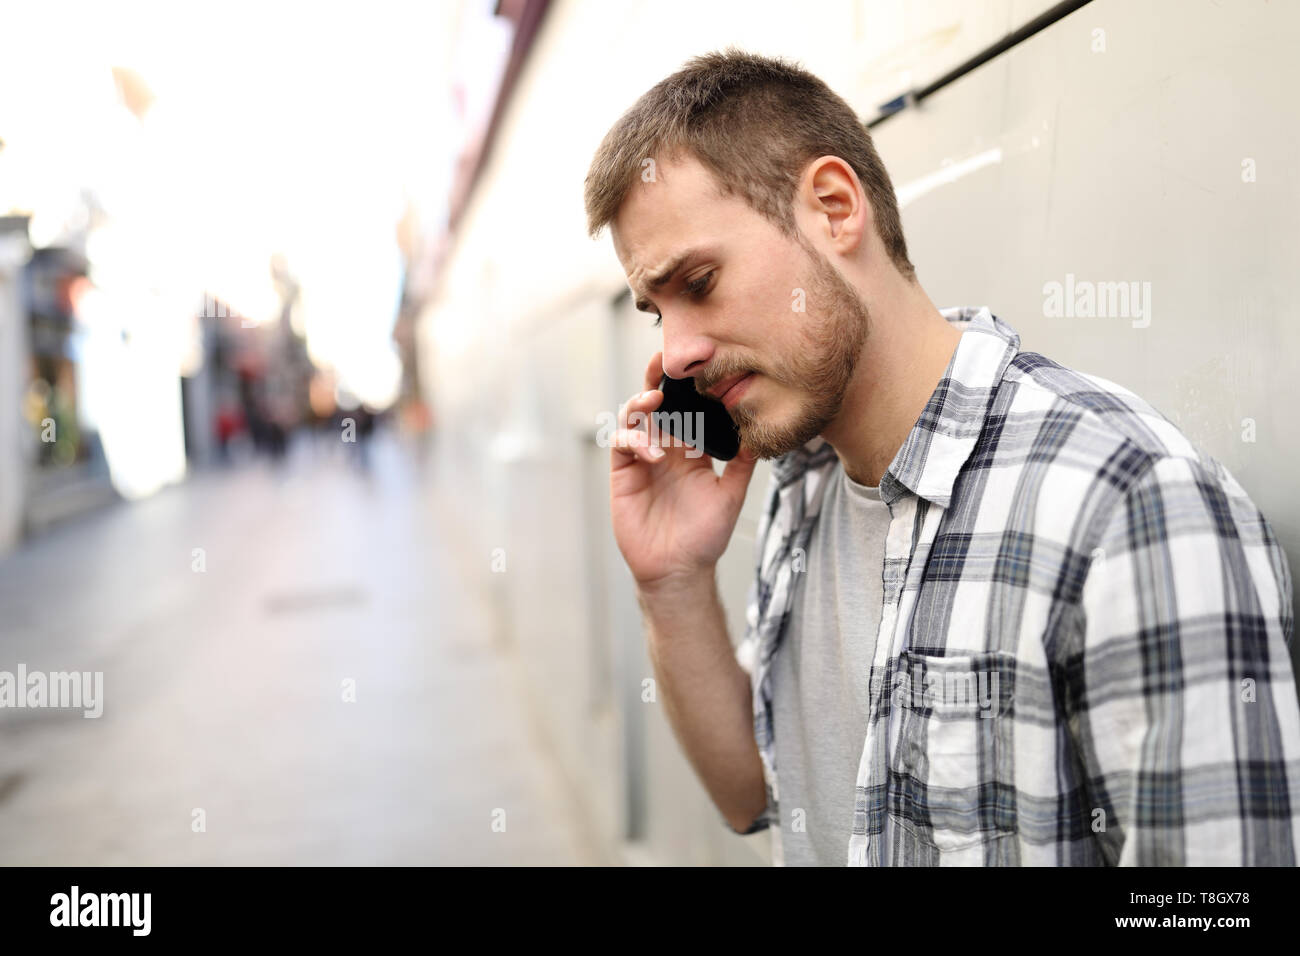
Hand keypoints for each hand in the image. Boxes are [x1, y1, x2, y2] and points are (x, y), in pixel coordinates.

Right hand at [608, 351, 758, 589]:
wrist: (679, 569)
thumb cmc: (705, 535)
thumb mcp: (731, 496)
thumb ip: (742, 464)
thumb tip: (760, 434)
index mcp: (690, 449)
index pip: (687, 408)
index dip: (687, 386)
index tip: (697, 363)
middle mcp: (664, 448)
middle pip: (656, 403)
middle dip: (657, 379)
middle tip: (663, 360)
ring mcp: (641, 459)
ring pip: (633, 416)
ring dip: (641, 402)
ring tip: (656, 400)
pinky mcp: (624, 473)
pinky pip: (622, 444)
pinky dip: (635, 439)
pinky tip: (655, 453)